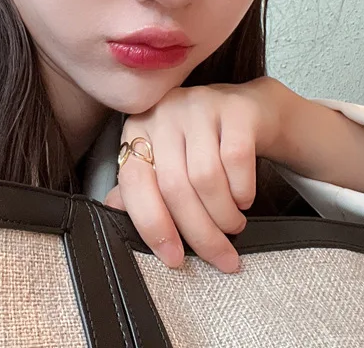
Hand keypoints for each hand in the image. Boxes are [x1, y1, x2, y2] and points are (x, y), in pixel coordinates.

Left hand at [103, 76, 284, 273]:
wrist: (250, 113)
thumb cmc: (204, 145)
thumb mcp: (168, 161)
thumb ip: (142, 187)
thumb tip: (113, 212)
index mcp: (139, 128)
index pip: (134, 181)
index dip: (152, 224)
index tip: (173, 258)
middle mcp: (164, 113)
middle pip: (173, 186)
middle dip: (199, 232)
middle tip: (220, 257)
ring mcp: (199, 106)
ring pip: (205, 177)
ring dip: (223, 215)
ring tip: (232, 225)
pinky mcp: (235, 108)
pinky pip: (236, 160)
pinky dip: (242, 191)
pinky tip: (243, 199)